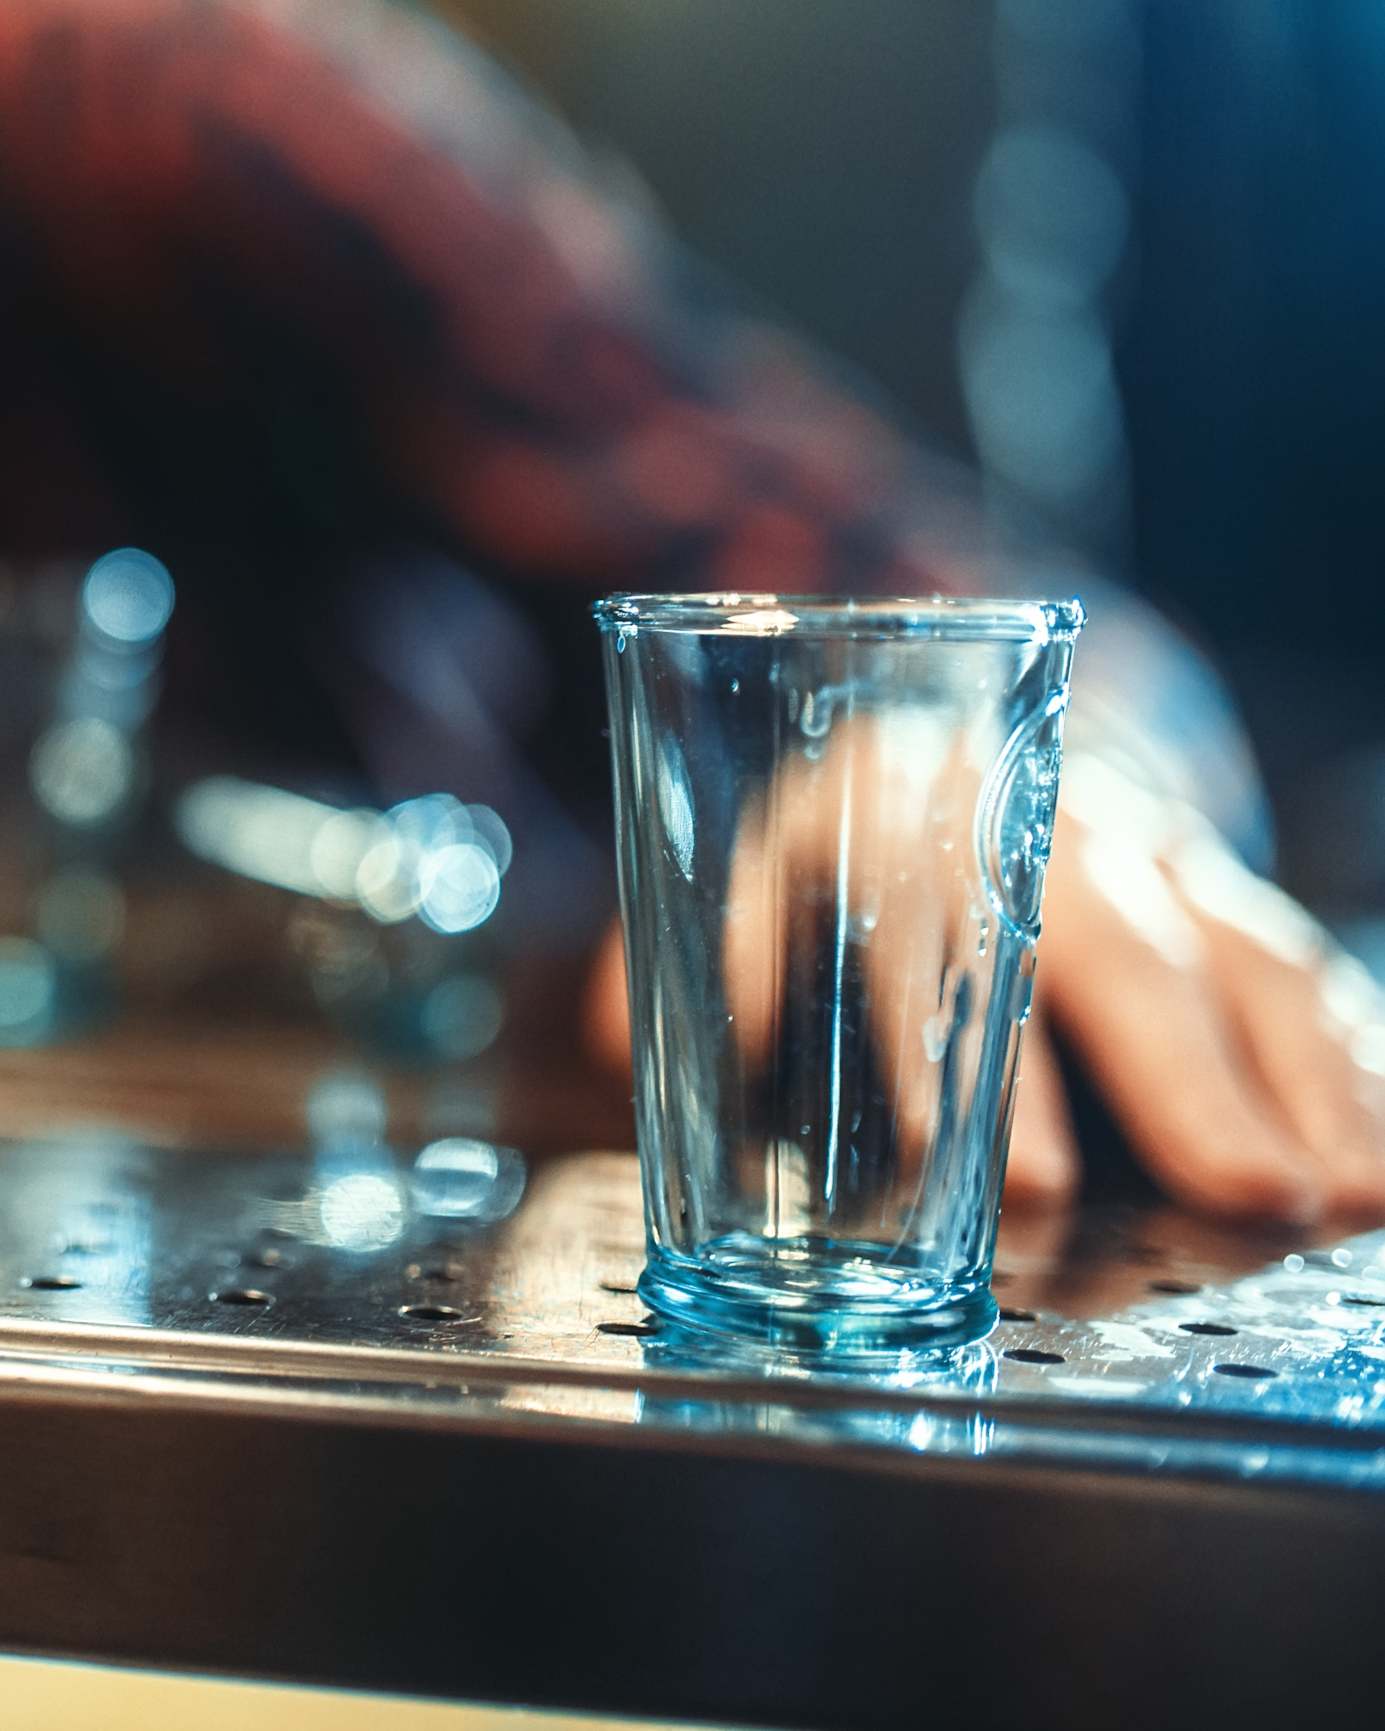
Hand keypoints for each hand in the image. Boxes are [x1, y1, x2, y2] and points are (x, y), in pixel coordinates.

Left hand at [585, 757, 1384, 1225]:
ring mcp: (1160, 867)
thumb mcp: (736, 871)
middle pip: (1121, 959)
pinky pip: (1311, 985)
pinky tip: (1383, 1166)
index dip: (981, 1075)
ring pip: (1241, 965)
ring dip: (1296, 1086)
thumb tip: (621, 1038)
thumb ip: (689, 959)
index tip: (1022, 1187)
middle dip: (1179, 1084)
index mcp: (903, 821)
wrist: (950, 728)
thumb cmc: (835, 848)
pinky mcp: (1238, 914)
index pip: (935, 947)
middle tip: (1235, 1199)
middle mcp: (1045, 834)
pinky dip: (1358, 1071)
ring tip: (1332, 1202)